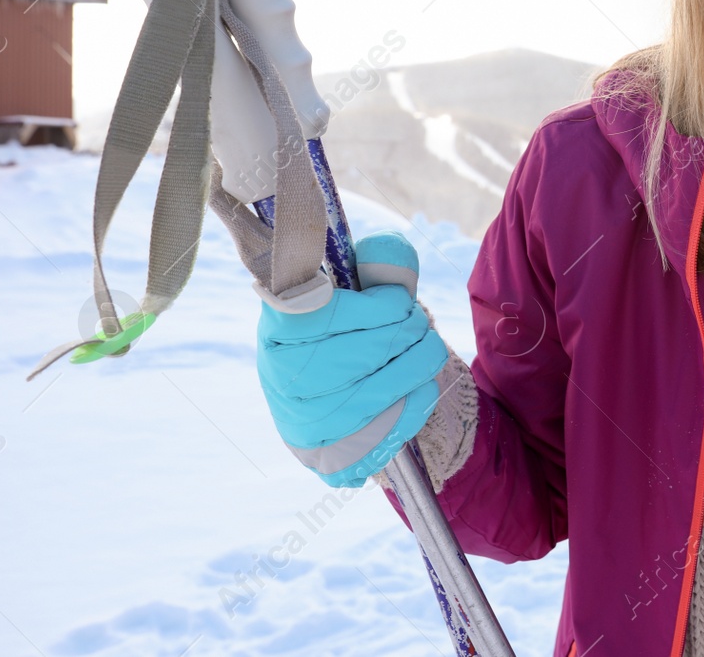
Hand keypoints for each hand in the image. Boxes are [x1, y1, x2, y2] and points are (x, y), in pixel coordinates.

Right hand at [256, 231, 447, 487]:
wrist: (324, 403)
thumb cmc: (345, 334)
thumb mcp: (356, 291)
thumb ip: (378, 265)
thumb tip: (388, 251)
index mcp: (280, 324)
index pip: (330, 308)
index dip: (378, 305)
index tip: (394, 302)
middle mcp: (283, 373)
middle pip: (374, 344)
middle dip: (411, 327)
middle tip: (416, 321)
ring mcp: (306, 418)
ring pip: (391, 381)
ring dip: (423, 359)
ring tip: (423, 348)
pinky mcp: (333, 452)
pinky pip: (398, 419)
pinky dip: (420, 396)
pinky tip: (416, 384)